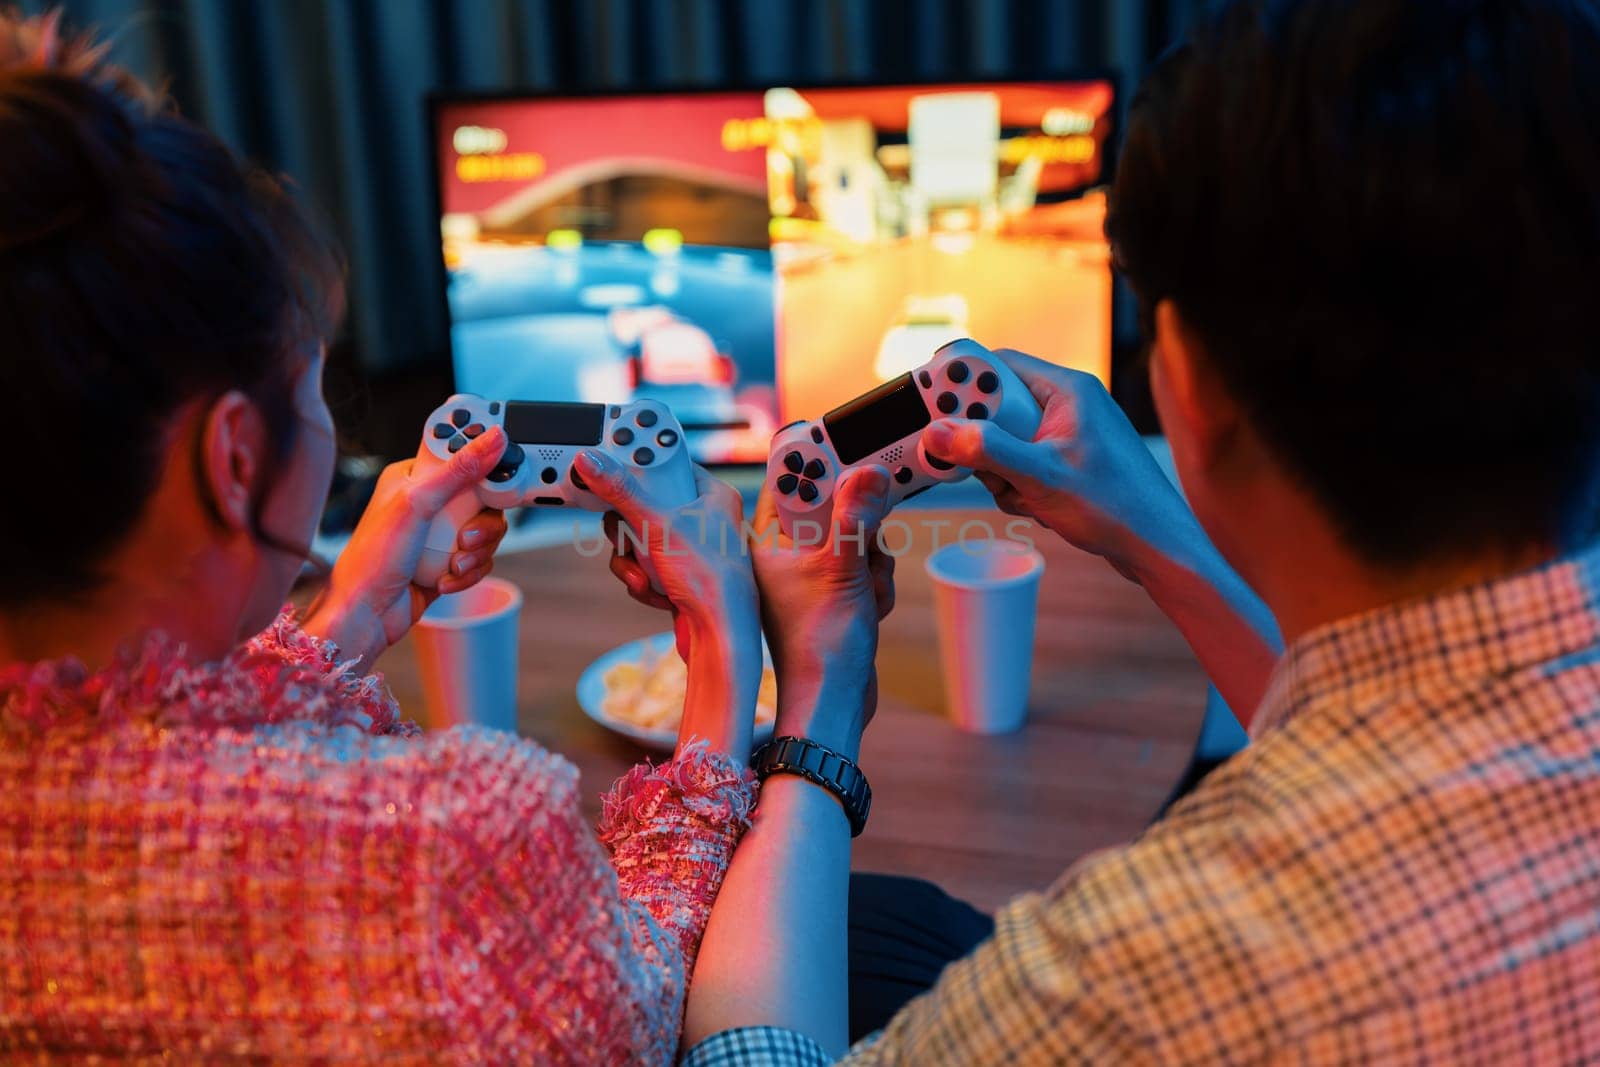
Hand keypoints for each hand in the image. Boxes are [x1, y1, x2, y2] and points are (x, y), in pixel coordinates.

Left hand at [305, 427, 508, 666]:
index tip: (499, 474)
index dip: (483, 461)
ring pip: (486, 530)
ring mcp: (439, 534)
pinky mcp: (447, 561)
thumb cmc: (372, 559)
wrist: (365, 614)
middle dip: (482, 522)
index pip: (460, 454)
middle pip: (483, 496)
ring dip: (476, 551)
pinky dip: (469, 572)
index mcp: (413, 477)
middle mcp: (428, 503)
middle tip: (467, 535)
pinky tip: (445, 579)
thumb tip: (492, 439)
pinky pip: (480, 559)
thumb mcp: (418, 504)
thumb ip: (459, 470)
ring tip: (454, 562)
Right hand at [576, 450, 761, 758]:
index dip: (634, 470)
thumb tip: (590, 460)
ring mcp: (687, 549)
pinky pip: (641, 566)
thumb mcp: (658, 524)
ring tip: (648, 574)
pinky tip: (656, 593)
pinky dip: (641, 581)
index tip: (605, 471)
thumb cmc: (709, 578)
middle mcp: (701, 518)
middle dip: (629, 531)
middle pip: (640, 504)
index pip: (662, 466)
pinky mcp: (676, 575)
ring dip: (633, 561)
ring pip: (635, 539)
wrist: (720, 637)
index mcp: (709, 494)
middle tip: (632, 536)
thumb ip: (620, 490)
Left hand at [750, 465, 895, 759]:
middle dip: (860, 526)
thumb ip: (855, 518)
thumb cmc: (819, 644)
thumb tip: (869, 471)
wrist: (831, 705)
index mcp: (765, 543)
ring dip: (871, 560)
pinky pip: (864, 567)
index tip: (852, 450)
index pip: (788, 481)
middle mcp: (783, 556)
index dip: (819, 463)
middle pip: (833, 506)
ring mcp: (809, 576)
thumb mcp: (842, 569)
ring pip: (856, 537)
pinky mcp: (833, 595)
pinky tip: (868, 608)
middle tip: (867, 540)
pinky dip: (874, 583)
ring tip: (862, 592)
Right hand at [922, 348, 1198, 581]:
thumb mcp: (1039, 477)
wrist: (1158, 548)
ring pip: (1006, 443)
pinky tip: (1041, 510)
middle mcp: (1069, 405)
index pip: (998, 364)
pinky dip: (1021, 488)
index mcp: (1067, 390)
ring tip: (1026, 497)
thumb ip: (985, 451)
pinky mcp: (1069, 464)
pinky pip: (1024, 465)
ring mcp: (1070, 436)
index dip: (960, 382)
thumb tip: (937, 432)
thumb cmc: (1116, 506)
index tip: (929, 404)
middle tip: (983, 469)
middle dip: (984, 445)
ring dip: (1002, 474)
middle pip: (997, 409)